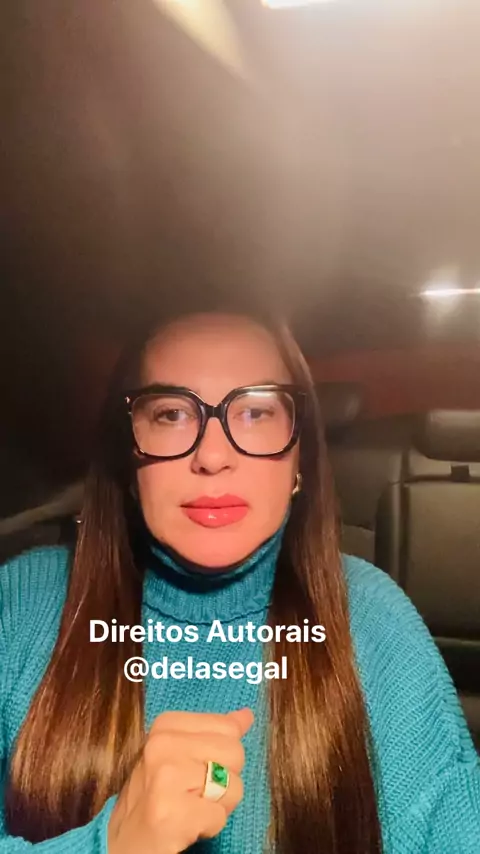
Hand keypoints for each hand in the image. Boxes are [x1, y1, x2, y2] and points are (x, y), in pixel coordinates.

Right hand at [108, 707, 253, 853]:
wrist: (121, 840)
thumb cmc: (155, 795)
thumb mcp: (180, 753)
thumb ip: (213, 733)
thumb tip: (246, 716)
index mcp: (166, 725)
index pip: (228, 728)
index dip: (221, 755)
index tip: (194, 770)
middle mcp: (162, 744)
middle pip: (235, 753)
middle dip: (224, 779)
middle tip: (193, 793)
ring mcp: (166, 776)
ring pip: (233, 785)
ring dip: (218, 805)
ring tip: (190, 808)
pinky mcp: (170, 811)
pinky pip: (220, 815)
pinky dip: (210, 825)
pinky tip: (186, 825)